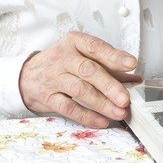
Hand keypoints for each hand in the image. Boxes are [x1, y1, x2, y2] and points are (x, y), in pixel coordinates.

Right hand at [19, 32, 141, 127]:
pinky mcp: (48, 97)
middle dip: (109, 85)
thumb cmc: (62, 64)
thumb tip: (136, 79)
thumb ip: (109, 67)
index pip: (96, 47)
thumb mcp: (83, 57)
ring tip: (119, 112)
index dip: (114, 56)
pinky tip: (102, 121)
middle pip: (89, 70)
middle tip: (125, 98)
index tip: (131, 64)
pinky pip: (68, 108)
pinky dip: (86, 116)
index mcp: (74, 42)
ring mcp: (54, 77)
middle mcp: (63, 57)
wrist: (27, 76)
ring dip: (101, 103)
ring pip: (79, 90)